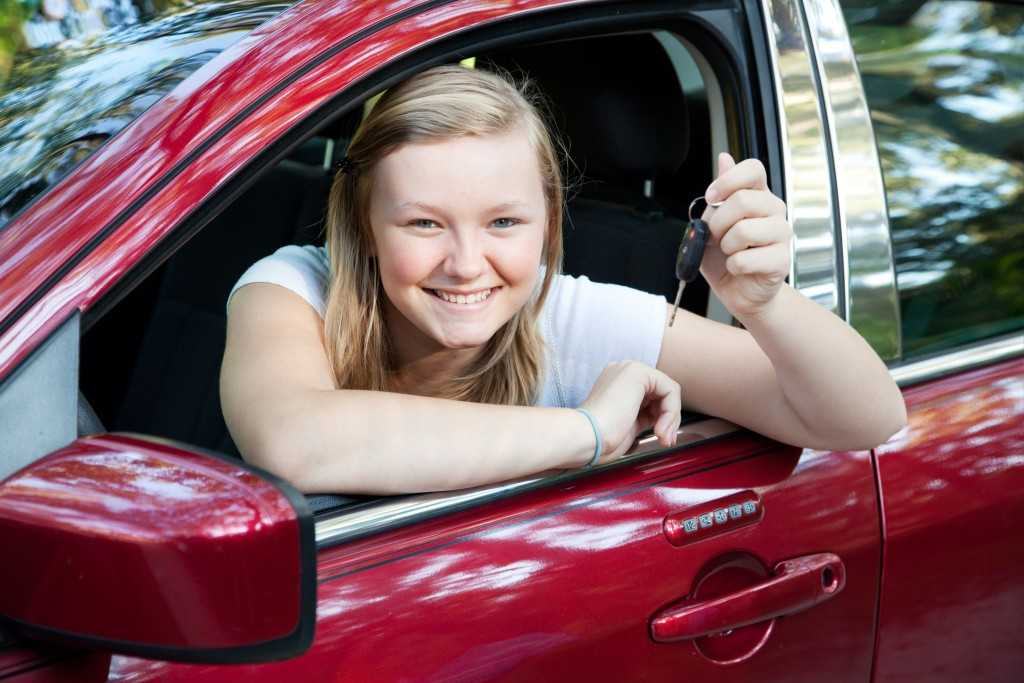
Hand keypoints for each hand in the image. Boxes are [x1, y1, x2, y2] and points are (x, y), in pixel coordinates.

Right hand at [579, 361, 681, 462]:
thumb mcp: (628, 424)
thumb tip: (666, 420)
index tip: (662, 439)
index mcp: (616, 383)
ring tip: (661, 437)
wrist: (587, 437)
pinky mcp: (638, 373)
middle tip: (666, 440)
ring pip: (669, 392)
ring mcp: (629, 370)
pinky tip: (659, 428)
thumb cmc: (600, 438)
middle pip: (662, 392)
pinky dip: (671, 412)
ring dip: (671, 419)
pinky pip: (670, 390)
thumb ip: (645, 415)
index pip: (652, 396)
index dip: (662, 418)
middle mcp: (622, 371)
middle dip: (669, 419)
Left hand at [700, 153, 791, 319]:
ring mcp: (782, 235)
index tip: (711, 198)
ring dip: (726, 246)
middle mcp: (774, 210)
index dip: (728, 180)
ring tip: (730, 252)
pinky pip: (745, 259)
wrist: (736, 290)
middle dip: (718, 222)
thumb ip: (719, 193)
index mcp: (758, 195)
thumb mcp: (712, 222)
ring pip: (744, 230)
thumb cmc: (725, 255)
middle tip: (716, 237)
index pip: (753, 168)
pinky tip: (738, 268)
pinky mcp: (781, 260)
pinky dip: (732, 266)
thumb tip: (724, 157)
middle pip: (743, 200)